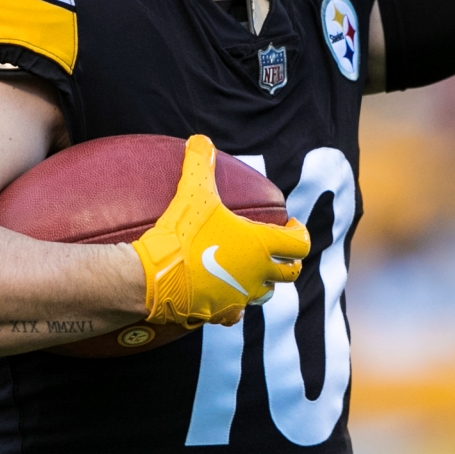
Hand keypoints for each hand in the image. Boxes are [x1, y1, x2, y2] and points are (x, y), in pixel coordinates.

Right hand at [131, 135, 309, 328]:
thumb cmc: (181, 233)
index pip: (299, 242)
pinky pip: (236, 313)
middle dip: (289, 259)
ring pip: (266, 294)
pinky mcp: (219, 314)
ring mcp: (240, 297)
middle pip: (291, 272)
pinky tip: (224, 294)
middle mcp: (258, 275)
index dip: (299, 232)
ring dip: (265, 281)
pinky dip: (235, 303)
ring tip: (253, 269)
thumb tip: (200, 139)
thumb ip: (200, 164)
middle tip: (278, 248)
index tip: (290, 223)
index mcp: (261, 246)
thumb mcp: (192, 192)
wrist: (154, 277)